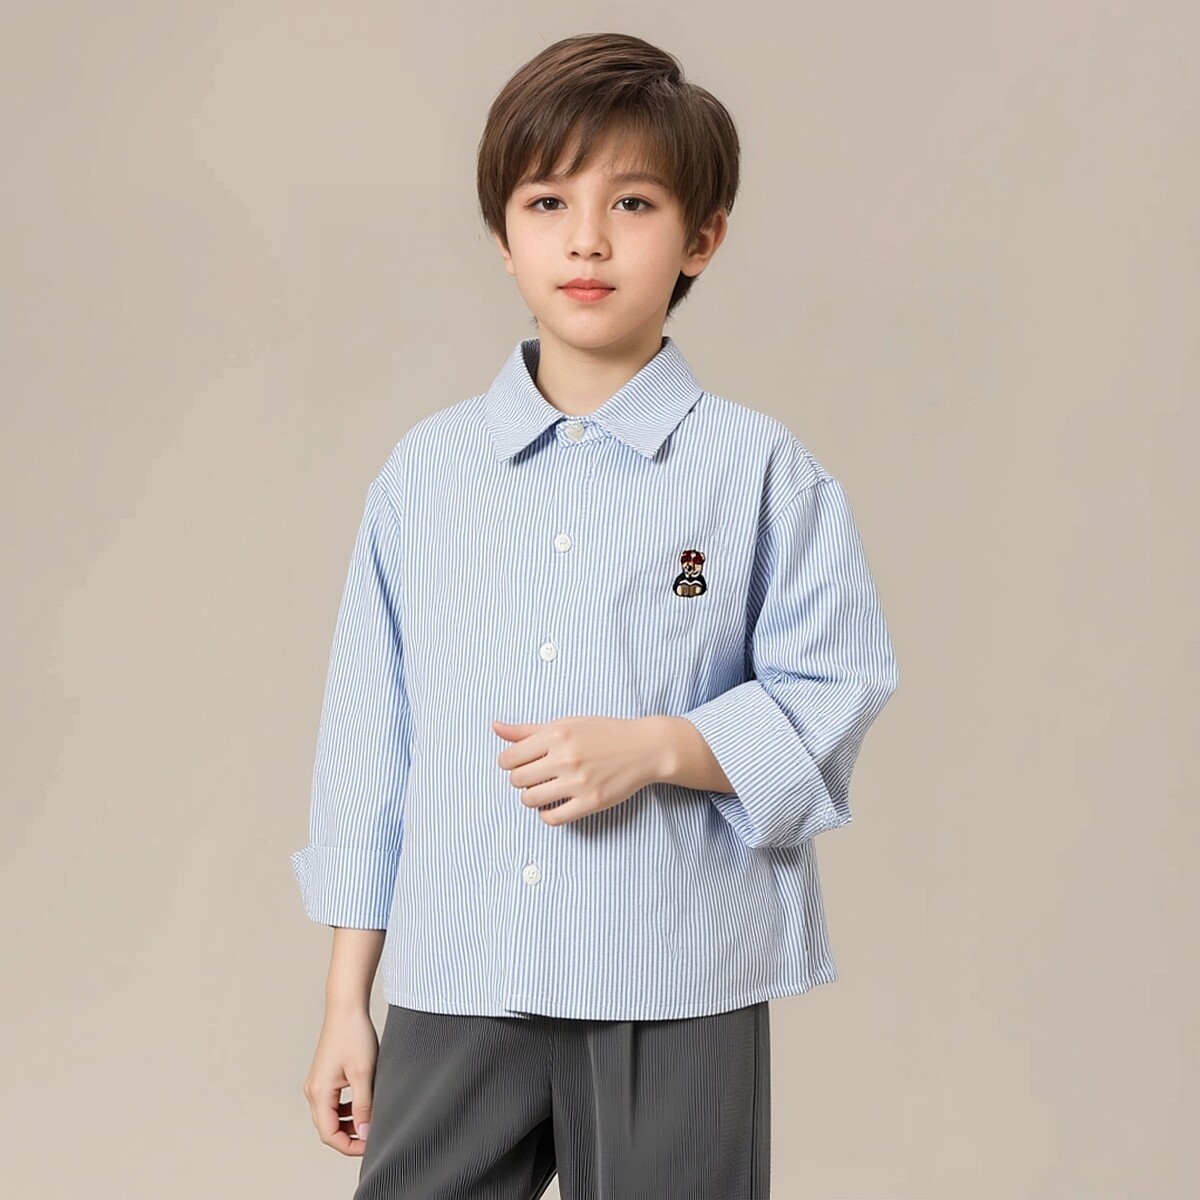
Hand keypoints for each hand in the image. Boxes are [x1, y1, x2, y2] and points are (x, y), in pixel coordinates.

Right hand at [302, 1007, 378, 1155]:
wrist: (346, 1008)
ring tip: (371, 1119)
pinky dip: (347, 1110)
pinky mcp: (324, 1077)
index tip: (372, 1144)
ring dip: (349, 1123)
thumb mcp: (364, 1074)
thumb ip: (364, 1106)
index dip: (350, 1145)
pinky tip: (363, 1104)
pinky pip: (333, 1103)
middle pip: (328, 1128)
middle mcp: (313, 1091)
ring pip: (330, 1116)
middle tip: (374, 1135)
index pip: (329, 1135)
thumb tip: (366, 1134)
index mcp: (319, 1093)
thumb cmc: (354, 1035)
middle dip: (350, 1136)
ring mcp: (317, 1084)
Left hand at [492, 716, 666, 826]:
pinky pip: (553, 818)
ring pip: (530, 800)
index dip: (508, 763)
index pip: (509, 758)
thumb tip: (494, 727)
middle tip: (535, 775)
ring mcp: (578, 782)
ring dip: (531, 797)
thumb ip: (527, 730)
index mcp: (556, 735)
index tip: (519, 763)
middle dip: (520, 779)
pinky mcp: (591, 802)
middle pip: (517, 780)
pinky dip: (547, 814)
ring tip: (544, 789)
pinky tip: (555, 803)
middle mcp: (565, 758)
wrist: (643, 748)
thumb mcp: (565, 724)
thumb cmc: (602, 733)